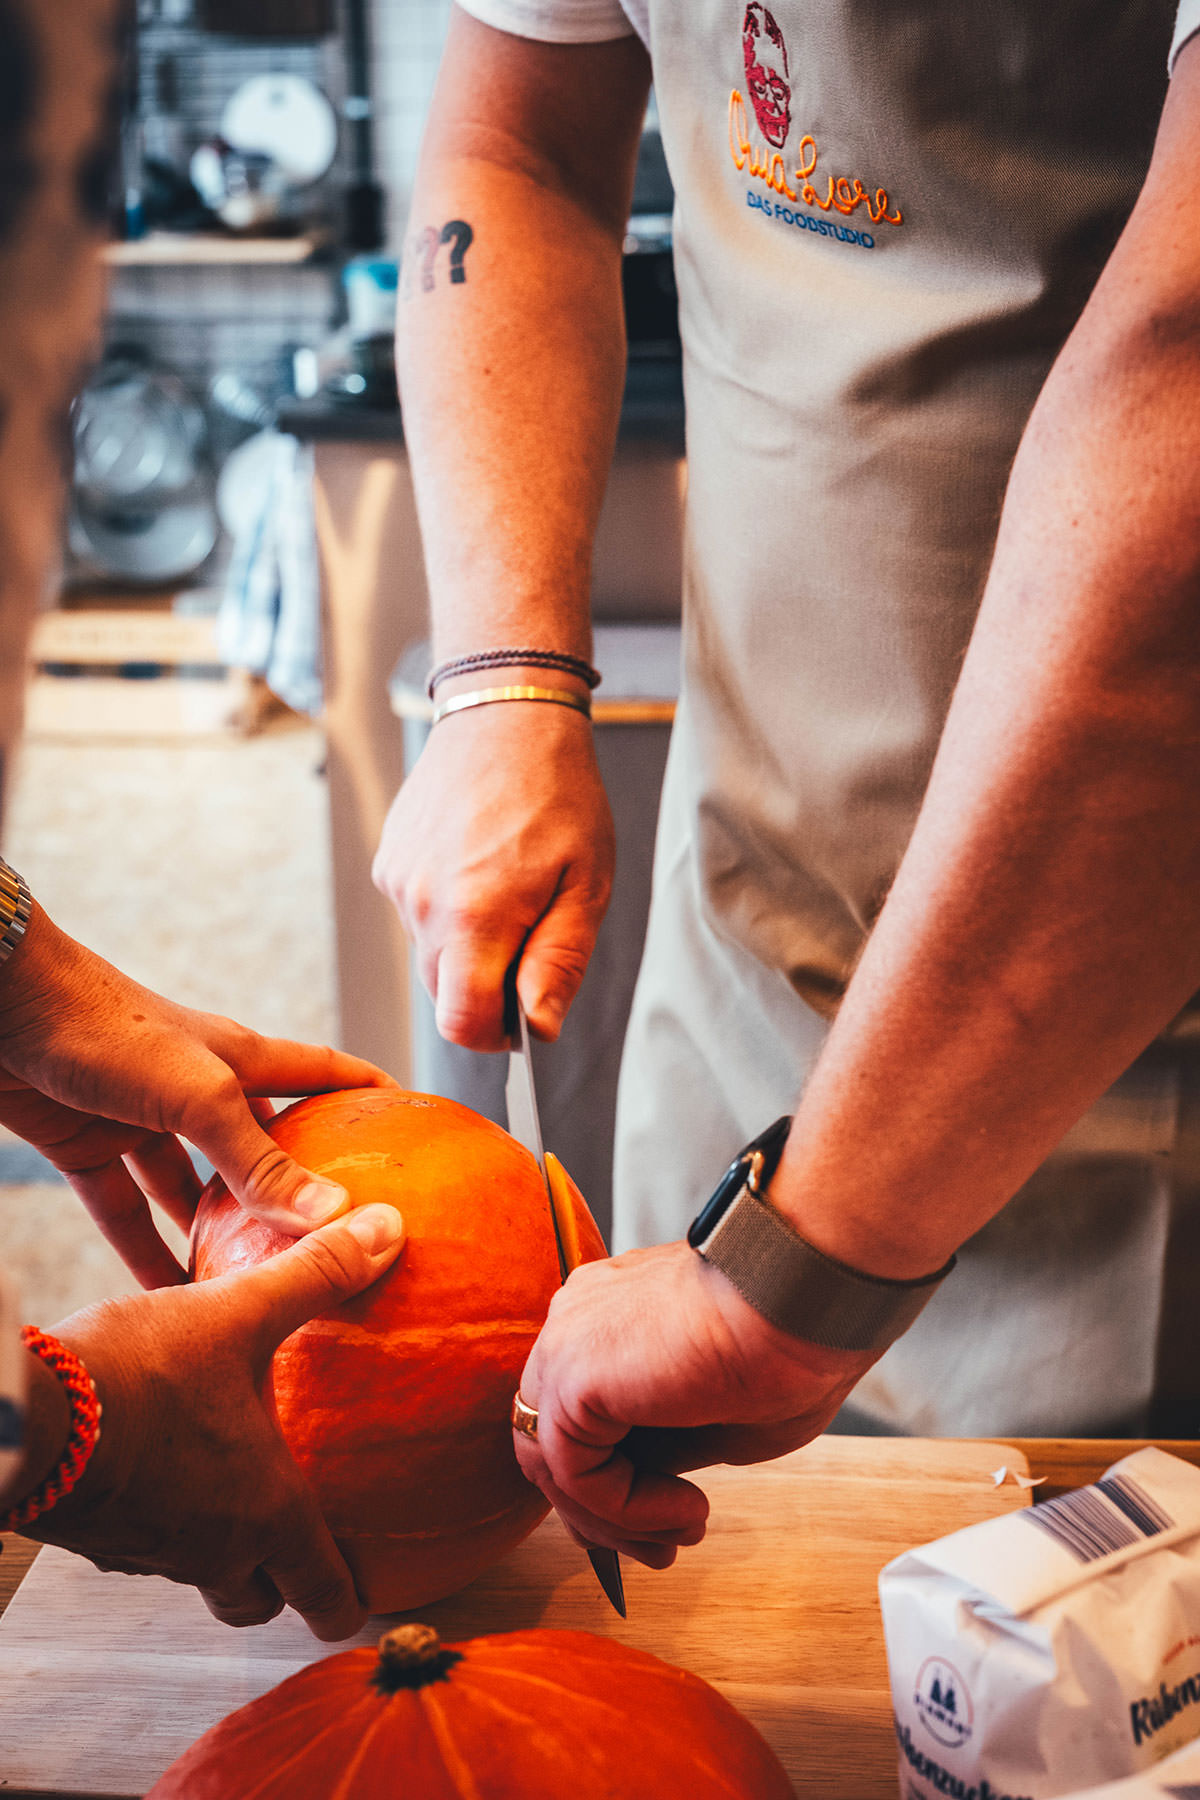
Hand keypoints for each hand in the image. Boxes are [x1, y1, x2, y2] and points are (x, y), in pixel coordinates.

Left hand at [0, 904, 397, 1286]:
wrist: (2, 1006)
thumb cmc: (107, 1027)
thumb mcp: (199, 1096)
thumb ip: (260, 1161)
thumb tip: (335, 1216)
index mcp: (241, 1060)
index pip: (326, 1075)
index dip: (372, 1096)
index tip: (417, 1128)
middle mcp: (201, 1091)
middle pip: (264, 1144)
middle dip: (297, 1186)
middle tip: (335, 1238)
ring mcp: (143, 1120)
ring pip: (194, 1188)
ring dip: (219, 1231)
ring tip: (255, 1284)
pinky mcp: (89, 1147)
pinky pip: (126, 1210)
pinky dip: (144, 1250)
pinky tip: (166, 1291)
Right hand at [26, 1201, 406, 1639]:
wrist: (28, 1413)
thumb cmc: (142, 1371)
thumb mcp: (239, 1312)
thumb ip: (316, 1274)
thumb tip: (388, 1230)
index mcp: (266, 1511)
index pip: (322, 1591)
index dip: (347, 1605)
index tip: (361, 1611)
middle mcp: (213, 1548)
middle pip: (258, 1597)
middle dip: (282, 1582)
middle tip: (300, 1559)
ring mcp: (150, 1551)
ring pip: (200, 1574)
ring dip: (221, 1549)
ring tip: (233, 1501)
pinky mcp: (99, 1535)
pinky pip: (147, 1546)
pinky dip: (166, 1522)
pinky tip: (164, 1471)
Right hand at [373, 700, 613, 1050]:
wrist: (505, 714)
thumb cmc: (558, 794)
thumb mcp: (585, 883)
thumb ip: (559, 962)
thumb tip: (540, 1026)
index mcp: (475, 915)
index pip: (462, 1023)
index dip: (496, 1034)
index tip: (524, 1016)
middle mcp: (423, 904)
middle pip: (444, 994)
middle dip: (485, 988)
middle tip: (531, 939)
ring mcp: (399, 882)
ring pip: (431, 953)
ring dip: (468, 944)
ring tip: (509, 887)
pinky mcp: (389, 861)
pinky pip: (418, 914)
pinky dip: (447, 908)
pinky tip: (479, 864)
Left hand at [512, 1243, 876, 1566]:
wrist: (803, 1297)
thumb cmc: (787, 1339)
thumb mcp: (722, 1410)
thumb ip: (671, 1440)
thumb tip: (650, 1485)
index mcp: (611, 1313)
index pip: (579, 1413)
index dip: (610, 1481)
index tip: (661, 1522)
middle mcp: (578, 1321)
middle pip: (556, 1442)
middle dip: (606, 1511)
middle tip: (666, 1548)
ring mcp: (568, 1344)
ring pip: (556, 1462)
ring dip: (617, 1519)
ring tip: (682, 1533)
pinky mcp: (571, 1377)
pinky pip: (575, 1473)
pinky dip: (626, 1509)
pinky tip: (688, 1507)